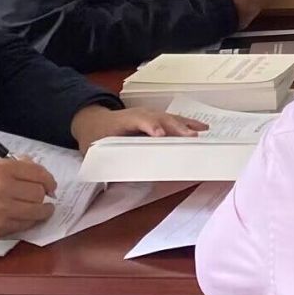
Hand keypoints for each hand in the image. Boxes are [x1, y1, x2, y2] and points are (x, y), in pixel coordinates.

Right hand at [0, 159, 56, 246]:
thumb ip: (15, 166)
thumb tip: (38, 170)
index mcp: (0, 168)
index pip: (37, 172)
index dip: (49, 180)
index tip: (51, 186)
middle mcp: (2, 186)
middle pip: (39, 192)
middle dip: (43, 196)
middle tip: (42, 198)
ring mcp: (2, 208)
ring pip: (37, 209)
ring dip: (43, 211)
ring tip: (43, 210)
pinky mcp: (0, 226)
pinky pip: (26, 224)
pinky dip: (31, 222)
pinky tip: (30, 219)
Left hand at [69, 104, 208, 152]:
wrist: (92, 120)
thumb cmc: (94, 136)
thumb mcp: (94, 149)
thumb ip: (106, 162)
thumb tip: (116, 181)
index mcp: (122, 121)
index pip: (138, 121)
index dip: (150, 126)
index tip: (161, 135)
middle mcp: (139, 114)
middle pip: (159, 118)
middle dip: (174, 127)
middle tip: (190, 137)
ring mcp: (149, 114)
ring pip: (169, 118)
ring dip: (184, 126)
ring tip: (199, 134)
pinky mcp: (156, 118)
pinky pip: (173, 119)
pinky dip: (187, 123)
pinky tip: (201, 128)